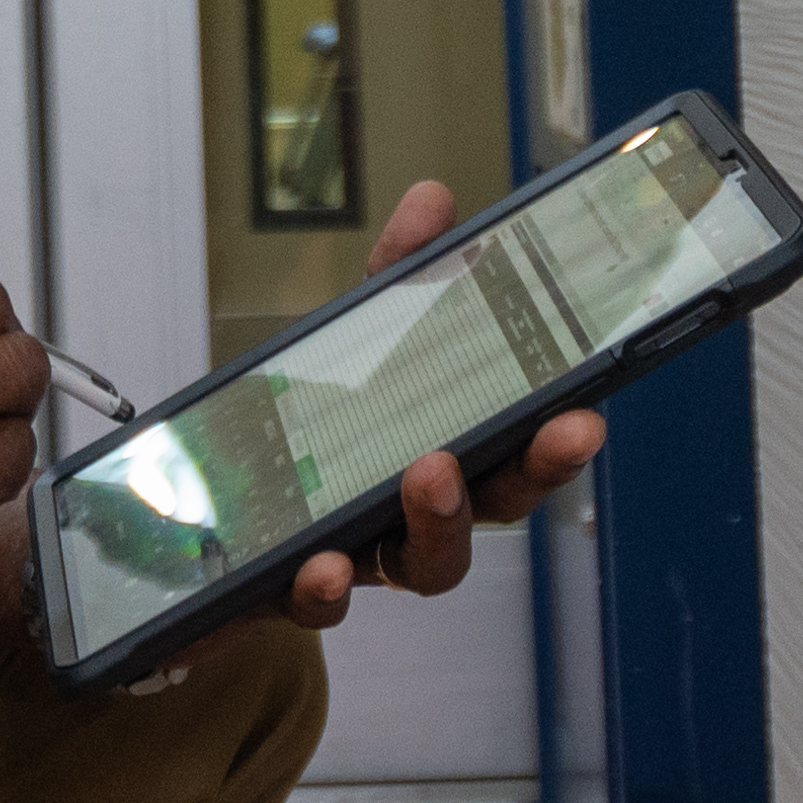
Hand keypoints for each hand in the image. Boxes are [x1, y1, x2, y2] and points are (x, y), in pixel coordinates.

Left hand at [280, 179, 602, 631]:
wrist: (215, 522)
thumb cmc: (315, 431)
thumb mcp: (350, 339)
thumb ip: (394, 278)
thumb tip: (433, 199)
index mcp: (451, 451)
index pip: (521, 452)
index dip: (558, 442)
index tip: (587, 415)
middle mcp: (420, 514)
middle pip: (494, 508)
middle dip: (532, 471)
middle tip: (554, 431)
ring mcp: (365, 556)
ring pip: (424, 566)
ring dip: (438, 524)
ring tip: (430, 473)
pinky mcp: (296, 588)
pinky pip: (317, 603)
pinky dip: (323, 588)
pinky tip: (319, 566)